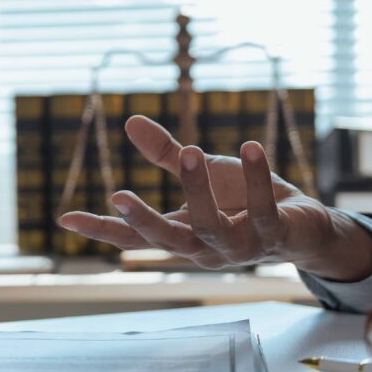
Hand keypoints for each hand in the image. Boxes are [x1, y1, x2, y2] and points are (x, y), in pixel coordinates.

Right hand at [58, 115, 371, 279]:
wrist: (305, 227)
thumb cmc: (244, 202)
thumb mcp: (201, 173)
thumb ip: (166, 154)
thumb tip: (129, 121)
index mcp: (182, 236)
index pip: (134, 237)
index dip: (100, 229)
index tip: (65, 217)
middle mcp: (205, 250)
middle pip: (167, 242)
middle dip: (143, 221)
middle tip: (118, 196)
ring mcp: (239, 247)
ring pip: (212, 228)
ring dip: (198, 190)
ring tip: (188, 151)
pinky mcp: (273, 235)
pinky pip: (262, 210)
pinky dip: (257, 178)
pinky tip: (251, 146)